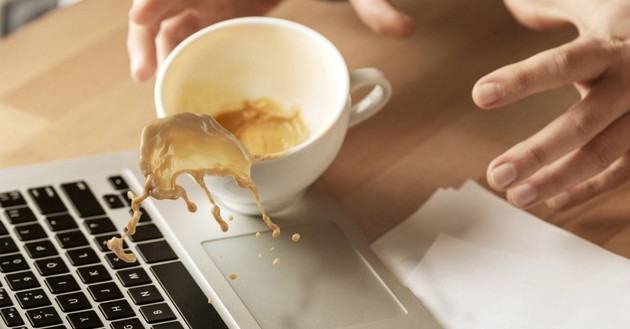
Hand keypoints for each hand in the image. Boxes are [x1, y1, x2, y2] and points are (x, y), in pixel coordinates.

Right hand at [127, 0, 413, 81]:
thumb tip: (405, 30)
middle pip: (165, 5)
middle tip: (145, 72)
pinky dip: (179, 49)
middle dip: (149, 35)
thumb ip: (372, 2)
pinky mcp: (224, 9)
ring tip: (153, 81)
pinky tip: (176, 73)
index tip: (141, 20)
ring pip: (171, 20)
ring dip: (158, 48)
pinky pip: (191, 28)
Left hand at [472, 0, 629, 209]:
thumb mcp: (597, 3)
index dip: (521, 80)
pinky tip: (553, 200)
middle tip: (496, 175)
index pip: (562, 63)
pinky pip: (625, 169)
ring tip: (517, 196)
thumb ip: (550, 4)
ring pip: (606, 154)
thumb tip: (508, 1)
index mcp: (611, 45)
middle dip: (538, 153)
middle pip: (583, 122)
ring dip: (559, 180)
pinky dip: (590, 187)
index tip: (480, 95)